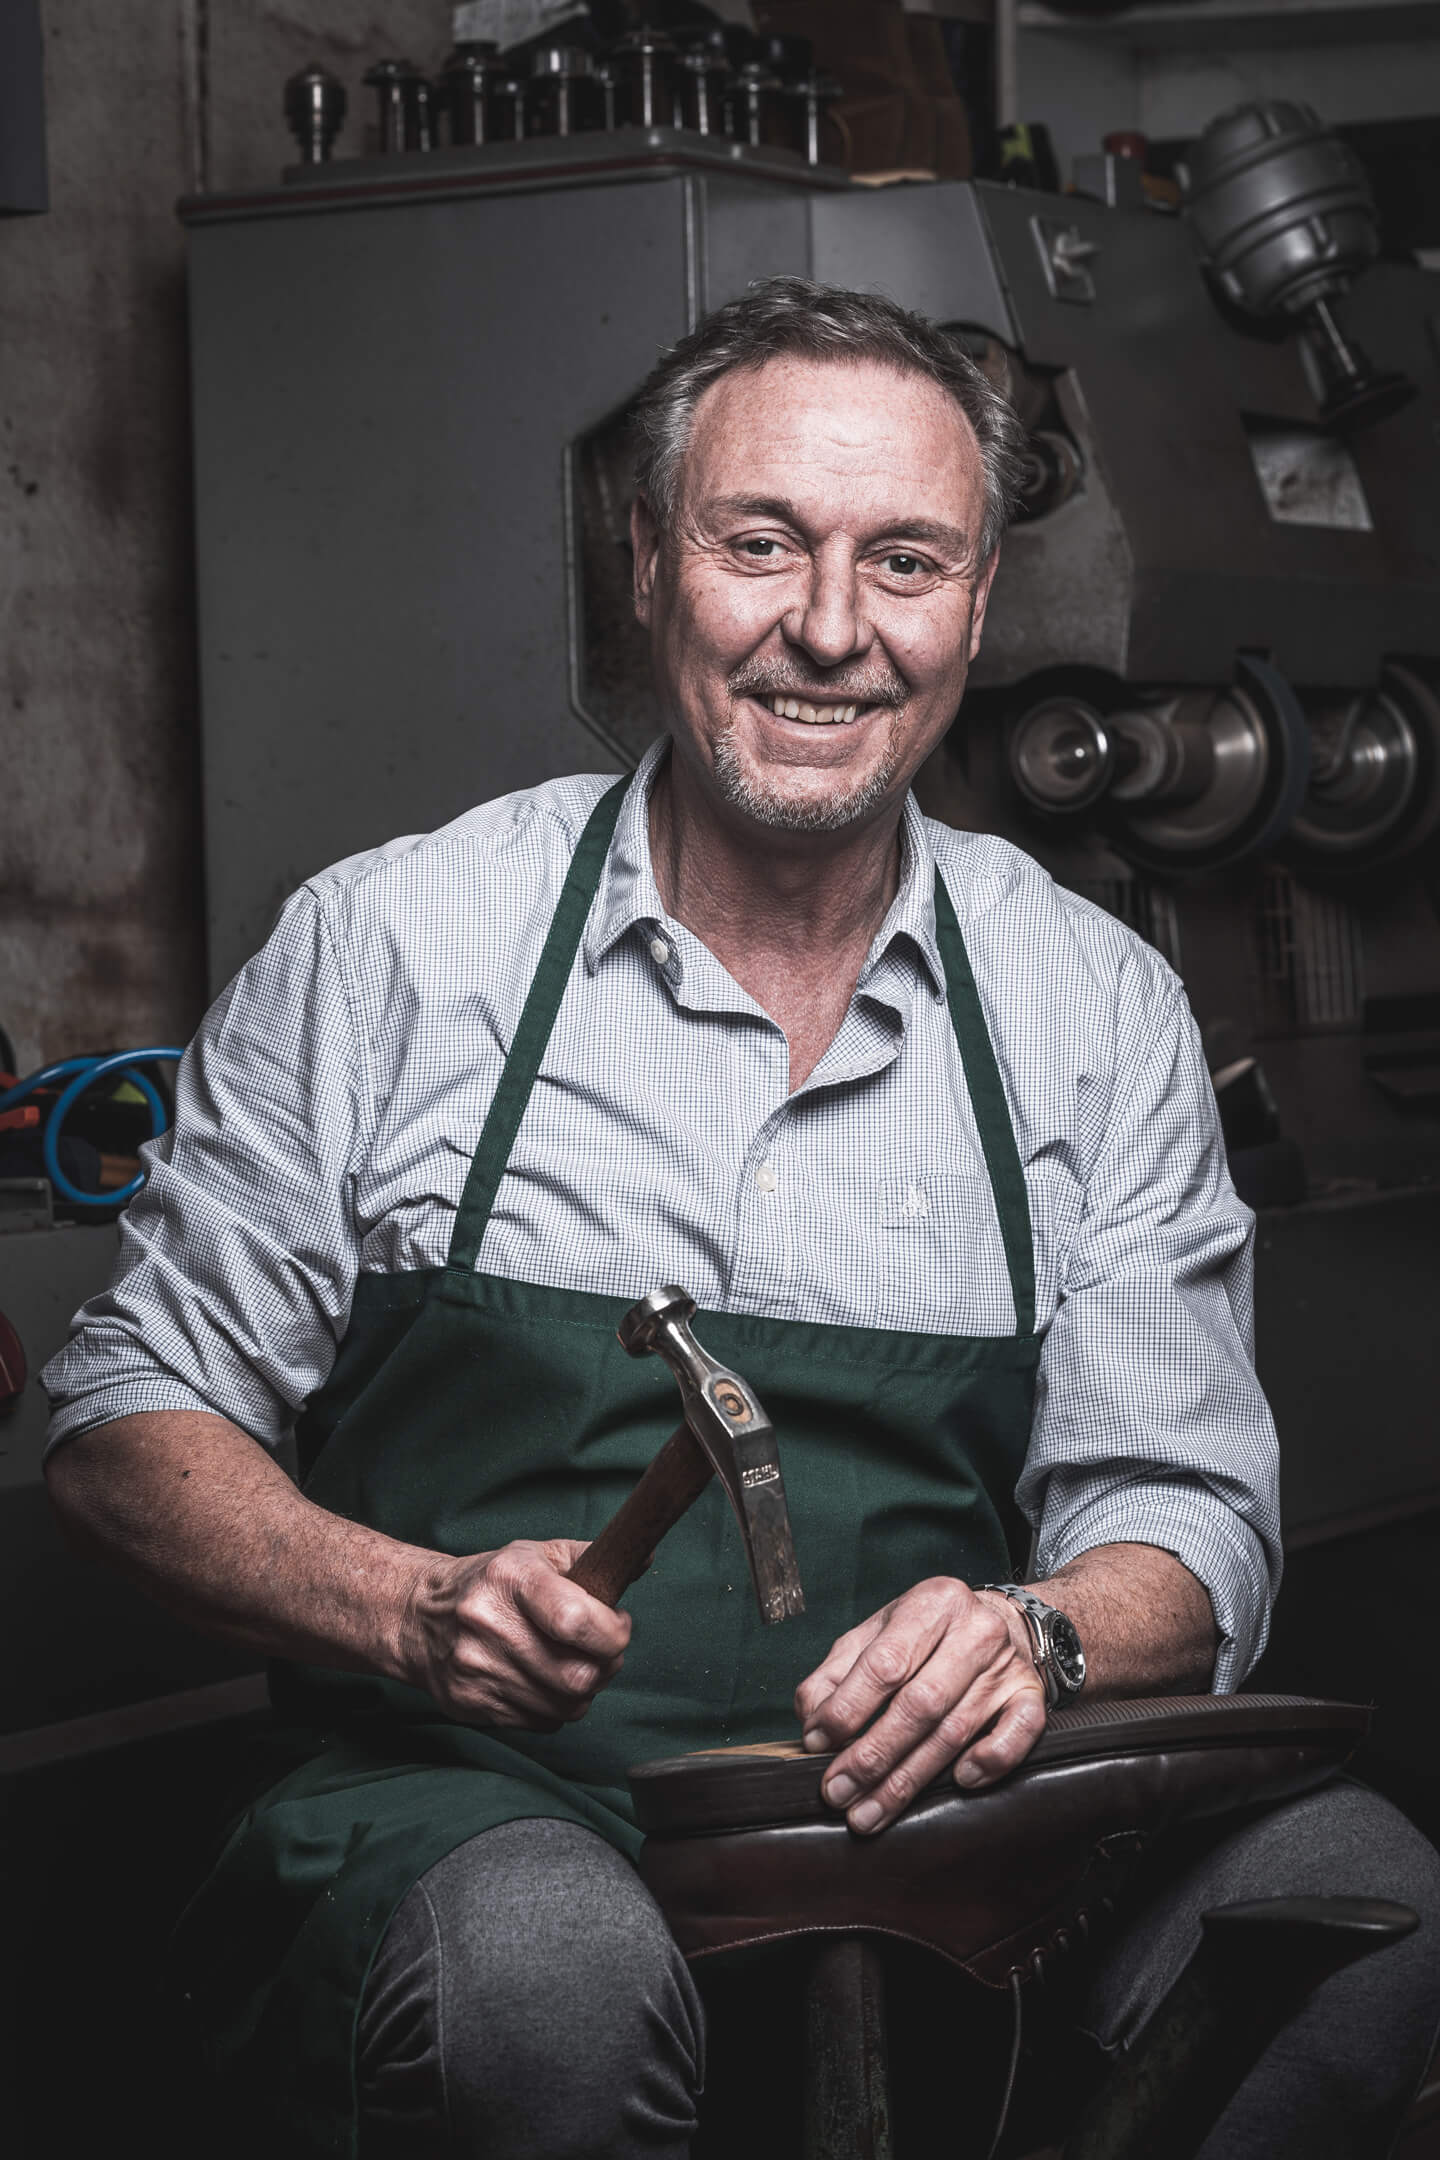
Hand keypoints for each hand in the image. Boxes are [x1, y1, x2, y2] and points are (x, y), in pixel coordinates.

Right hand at [403, 1538, 630, 1729]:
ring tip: (575, 1664)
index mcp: (511, 1579)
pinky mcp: (470, 1704)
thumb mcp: (536, 1555)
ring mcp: (477, 1669)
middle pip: (576, 1676)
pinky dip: (554, 1708)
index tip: (618, 1626)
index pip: (575, 1620)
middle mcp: (489, 1624)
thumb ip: (589, 1557)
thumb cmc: (491, 1582)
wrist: (418, 1617)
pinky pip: (540, 1723)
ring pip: (564, 1707)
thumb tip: (641, 1557)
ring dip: (583, 1690)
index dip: (612, 1633)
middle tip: (602, 1651)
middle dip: (605, 1667)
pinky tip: (545, 1681)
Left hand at [793, 1578, 1047, 1834]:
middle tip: (837, 1792)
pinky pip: (1018, 1734)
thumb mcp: (877, 1634)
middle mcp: (974, 1631)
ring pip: (955, 1731)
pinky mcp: (1032, 1695)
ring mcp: (1007, 1665)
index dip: (847, 1708)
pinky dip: (990, 1761)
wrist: (1002, 1622)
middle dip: (872, 1756)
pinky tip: (959, 1782)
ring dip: (908, 1780)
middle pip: (919, 1704)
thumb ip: (837, 1672)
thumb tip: (811, 1720)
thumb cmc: (927, 1635)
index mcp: (930, 1604)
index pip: (884, 1663)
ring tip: (868, 1813)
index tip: (817, 1742)